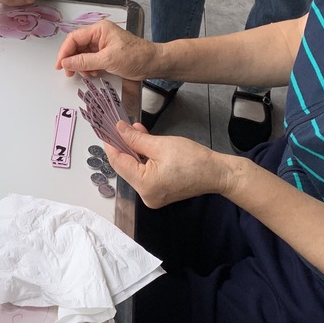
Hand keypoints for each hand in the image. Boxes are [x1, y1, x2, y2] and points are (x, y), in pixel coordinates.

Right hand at [55, 19, 154, 79]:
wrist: (153, 63)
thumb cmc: (135, 57)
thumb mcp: (107, 60)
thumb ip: (84, 61)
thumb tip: (66, 63)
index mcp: (99, 29)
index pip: (74, 38)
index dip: (65, 52)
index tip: (60, 66)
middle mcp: (99, 34)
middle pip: (77, 46)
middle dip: (73, 60)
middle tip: (70, 73)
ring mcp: (103, 44)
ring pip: (83, 54)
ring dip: (82, 66)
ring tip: (87, 74)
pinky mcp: (106, 53)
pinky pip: (91, 59)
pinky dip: (89, 67)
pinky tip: (94, 73)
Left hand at [104, 122, 233, 207]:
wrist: (216, 172)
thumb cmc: (193, 160)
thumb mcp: (160, 144)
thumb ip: (135, 139)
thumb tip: (119, 130)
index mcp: (145, 185)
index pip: (119, 163)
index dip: (111, 145)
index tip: (106, 130)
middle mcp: (146, 195)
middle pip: (126, 167)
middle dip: (125, 146)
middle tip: (122, 126)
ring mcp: (152, 196)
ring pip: (135, 169)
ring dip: (135, 150)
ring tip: (136, 131)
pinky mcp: (159, 192)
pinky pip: (145, 173)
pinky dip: (144, 159)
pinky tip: (144, 144)